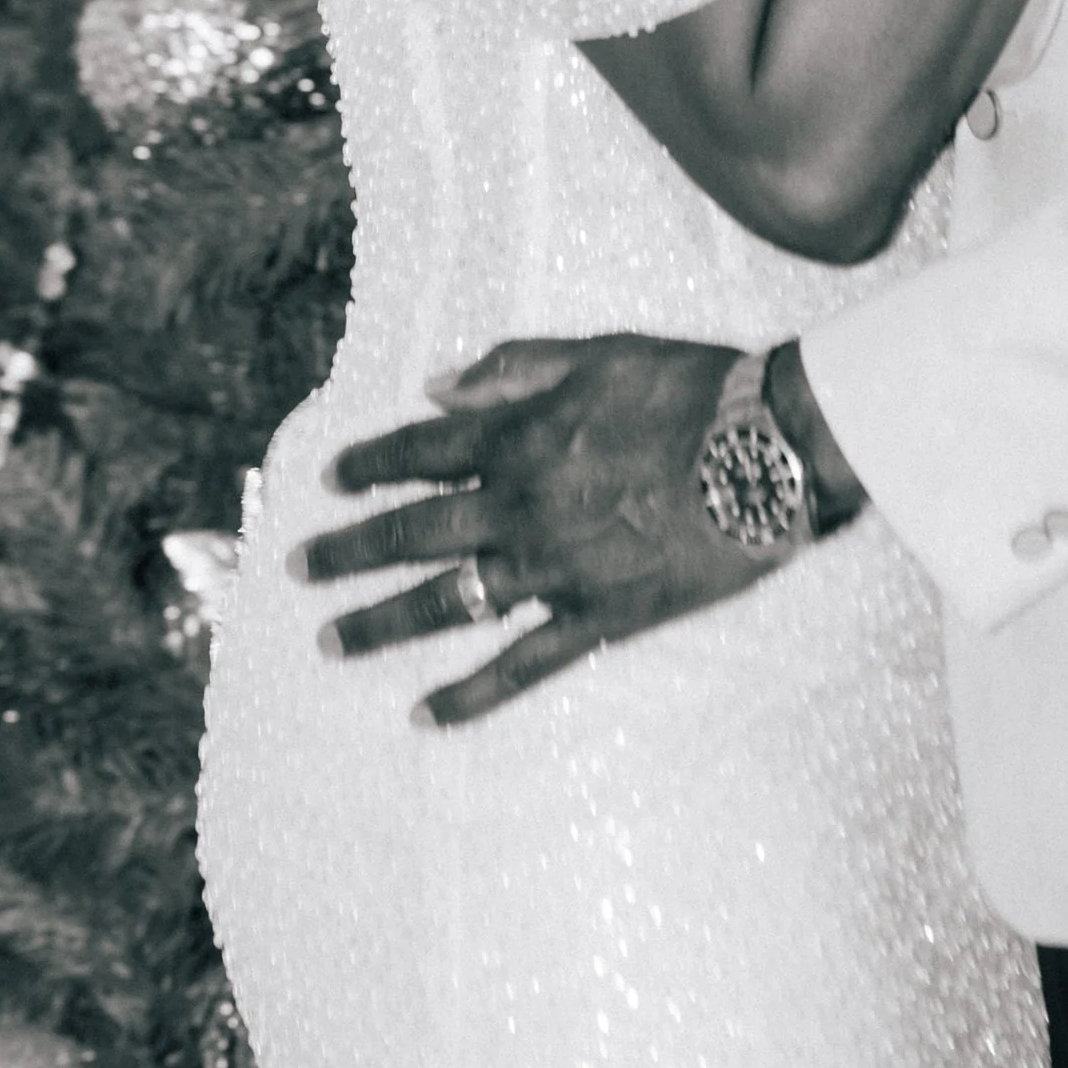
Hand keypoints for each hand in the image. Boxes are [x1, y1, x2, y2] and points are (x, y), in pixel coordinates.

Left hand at [289, 334, 780, 727]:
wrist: (771, 451)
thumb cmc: (692, 388)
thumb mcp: (598, 351)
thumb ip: (512, 365)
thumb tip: (433, 385)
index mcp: (520, 434)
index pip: (419, 451)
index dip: (368, 465)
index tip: (328, 479)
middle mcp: (522, 505)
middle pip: (413, 532)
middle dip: (347, 550)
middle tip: (296, 569)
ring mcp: (555, 568)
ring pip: (447, 603)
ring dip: (381, 623)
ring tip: (329, 641)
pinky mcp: (598, 619)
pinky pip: (519, 666)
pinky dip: (468, 695)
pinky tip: (423, 715)